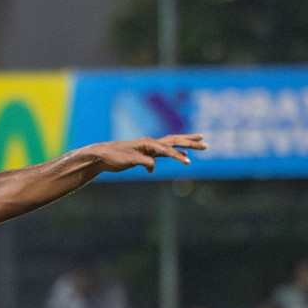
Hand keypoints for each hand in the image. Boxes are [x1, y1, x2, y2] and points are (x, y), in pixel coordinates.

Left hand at [87, 134, 205, 172]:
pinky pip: (165, 151)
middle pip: (175, 141)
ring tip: (200, 140)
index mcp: (148, 144)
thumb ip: (142, 162)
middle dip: (190, 143)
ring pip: (172, 143)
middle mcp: (150, 143)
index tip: (189, 162)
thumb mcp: (128, 161)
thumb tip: (152, 167)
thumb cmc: (113, 156)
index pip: (168, 150)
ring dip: (186, 143)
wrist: (101, 155)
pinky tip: (182, 156)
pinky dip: (175, 152)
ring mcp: (149, 147)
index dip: (178, 156)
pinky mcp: (146, 152)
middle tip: (206, 144)